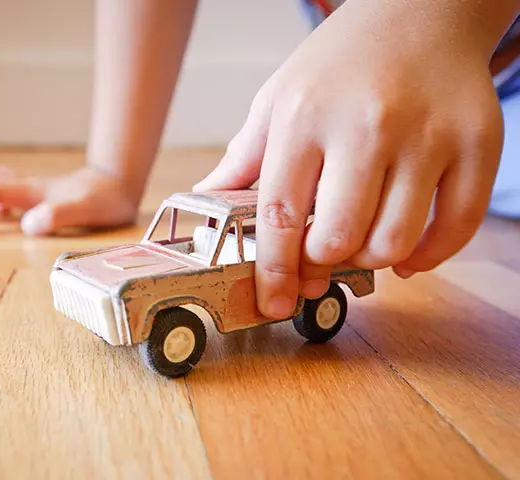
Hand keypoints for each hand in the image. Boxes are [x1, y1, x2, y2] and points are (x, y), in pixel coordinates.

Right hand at [0, 164, 137, 234]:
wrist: (120, 186)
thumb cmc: (105, 201)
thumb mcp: (86, 210)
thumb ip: (58, 215)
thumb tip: (29, 225)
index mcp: (36, 192)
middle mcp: (32, 189)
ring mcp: (37, 193)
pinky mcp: (44, 199)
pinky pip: (12, 196)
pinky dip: (0, 206)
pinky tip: (4, 221)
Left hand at [194, 0, 506, 317]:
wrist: (421, 11)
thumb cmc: (340, 61)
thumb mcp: (278, 99)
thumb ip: (245, 157)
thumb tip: (209, 201)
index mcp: (304, 116)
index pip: (279, 215)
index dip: (274, 270)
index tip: (272, 302)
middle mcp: (366, 126)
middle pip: (337, 238)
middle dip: (321, 262)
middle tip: (320, 256)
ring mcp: (426, 136)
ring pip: (394, 243)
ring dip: (370, 260)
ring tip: (360, 242)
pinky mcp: (476, 144)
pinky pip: (454, 229)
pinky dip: (427, 256)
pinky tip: (407, 250)